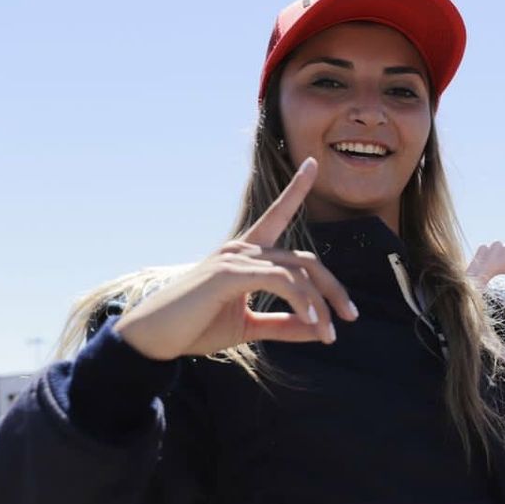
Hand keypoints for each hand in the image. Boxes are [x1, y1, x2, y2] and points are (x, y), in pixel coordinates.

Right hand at [114, 158, 357, 360]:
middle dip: (333, 289)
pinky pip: (280, 281)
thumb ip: (283, 324)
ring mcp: (235, 257)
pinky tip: (313, 322)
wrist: (153, 340)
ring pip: (297, 273)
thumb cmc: (194, 328)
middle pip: (305, 261)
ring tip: (330, 334)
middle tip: (351, 317)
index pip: (278, 214)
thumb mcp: (248, 327)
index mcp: (246, 255)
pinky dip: (302, 301)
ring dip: (320, 305)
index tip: (313, 163)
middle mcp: (243, 249)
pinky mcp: (229, 272)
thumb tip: (318, 327)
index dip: (296, 188)